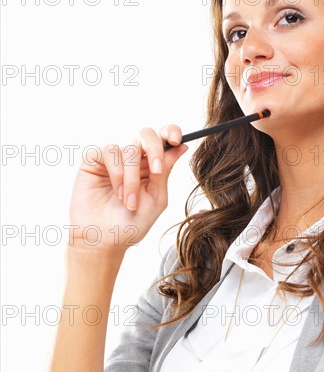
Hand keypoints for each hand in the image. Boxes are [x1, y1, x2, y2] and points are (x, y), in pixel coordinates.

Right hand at [68, 124, 187, 252]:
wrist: (103, 240)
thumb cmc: (131, 223)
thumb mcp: (156, 198)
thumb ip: (165, 171)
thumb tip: (181, 146)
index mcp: (151, 166)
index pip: (163, 139)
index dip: (171, 132)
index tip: (176, 140)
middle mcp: (134, 159)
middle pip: (147, 135)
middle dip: (155, 149)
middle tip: (156, 170)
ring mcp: (114, 159)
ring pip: (130, 149)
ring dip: (132, 178)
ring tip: (129, 201)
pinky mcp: (94, 160)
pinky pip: (110, 152)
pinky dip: (117, 173)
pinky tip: (117, 192)